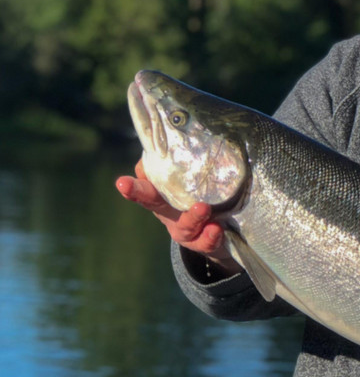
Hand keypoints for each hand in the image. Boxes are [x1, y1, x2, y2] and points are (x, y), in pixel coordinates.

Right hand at [115, 159, 240, 274]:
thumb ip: (186, 160)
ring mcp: (184, 229)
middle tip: (127, 186)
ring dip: (192, 216)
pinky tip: (216, 229)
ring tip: (203, 208)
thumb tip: (180, 133)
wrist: (221, 231)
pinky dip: (210, 236)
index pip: (143, 184)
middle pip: (152, 202)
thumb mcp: (193, 178)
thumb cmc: (201, 195)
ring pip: (184, 226)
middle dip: (139, 193)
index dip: (132, 185)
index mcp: (162, 194)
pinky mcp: (203, 243)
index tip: (121, 182)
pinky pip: (206, 242)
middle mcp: (168, 212)